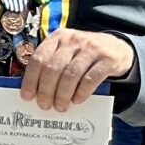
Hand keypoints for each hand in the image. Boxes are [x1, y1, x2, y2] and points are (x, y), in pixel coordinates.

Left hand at [15, 26, 133, 111]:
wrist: (117, 48)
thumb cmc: (84, 54)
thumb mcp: (66, 53)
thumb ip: (50, 65)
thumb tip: (33, 90)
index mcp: (57, 38)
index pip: (38, 59)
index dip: (31, 79)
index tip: (27, 96)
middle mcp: (73, 40)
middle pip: (53, 68)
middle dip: (46, 90)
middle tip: (45, 105)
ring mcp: (91, 48)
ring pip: (70, 74)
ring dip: (62, 94)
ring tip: (60, 106)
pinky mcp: (107, 59)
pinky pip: (90, 78)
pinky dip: (81, 92)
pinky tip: (77, 100)